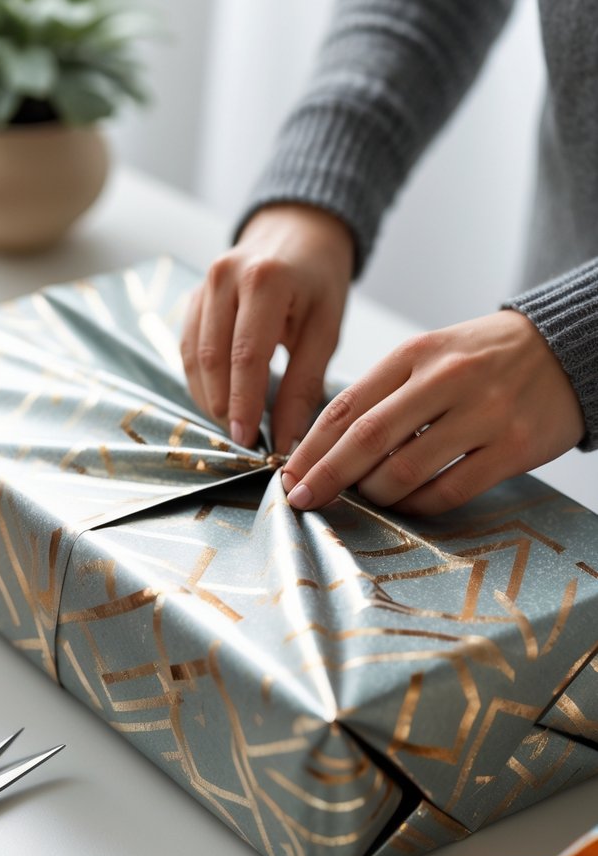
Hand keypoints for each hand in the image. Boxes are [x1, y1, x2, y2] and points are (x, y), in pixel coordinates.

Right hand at [181, 205, 354, 453]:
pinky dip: (201, 380)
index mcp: (265, 279)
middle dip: (224, 407)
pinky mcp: (194, 296)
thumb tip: (285, 440)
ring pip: (193, 356)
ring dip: (209, 398)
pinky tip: (219, 401)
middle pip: (212, 358)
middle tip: (243, 442)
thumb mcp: (325, 328)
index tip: (250, 442)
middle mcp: (225, 276)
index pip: (246, 355)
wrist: (298, 231)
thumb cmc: (318, 279)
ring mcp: (203, 284)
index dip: (244, 404)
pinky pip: (187, 347)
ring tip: (233, 426)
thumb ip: (304, 384)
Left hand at [281, 310, 585, 515]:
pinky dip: (417, 505)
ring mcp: (482, 414)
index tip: (289, 475)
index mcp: (416, 353)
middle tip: (302, 500)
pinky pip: (449, 490)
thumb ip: (385, 392)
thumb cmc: (483, 357)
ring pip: (405, 470)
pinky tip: (405, 505)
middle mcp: (446, 379)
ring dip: (374, 493)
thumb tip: (328, 447)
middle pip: (367, 438)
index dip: (310, 446)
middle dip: (326, 476)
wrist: (566, 349)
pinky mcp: (512, 448)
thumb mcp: (430, 354)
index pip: (347, 405)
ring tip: (365, 497)